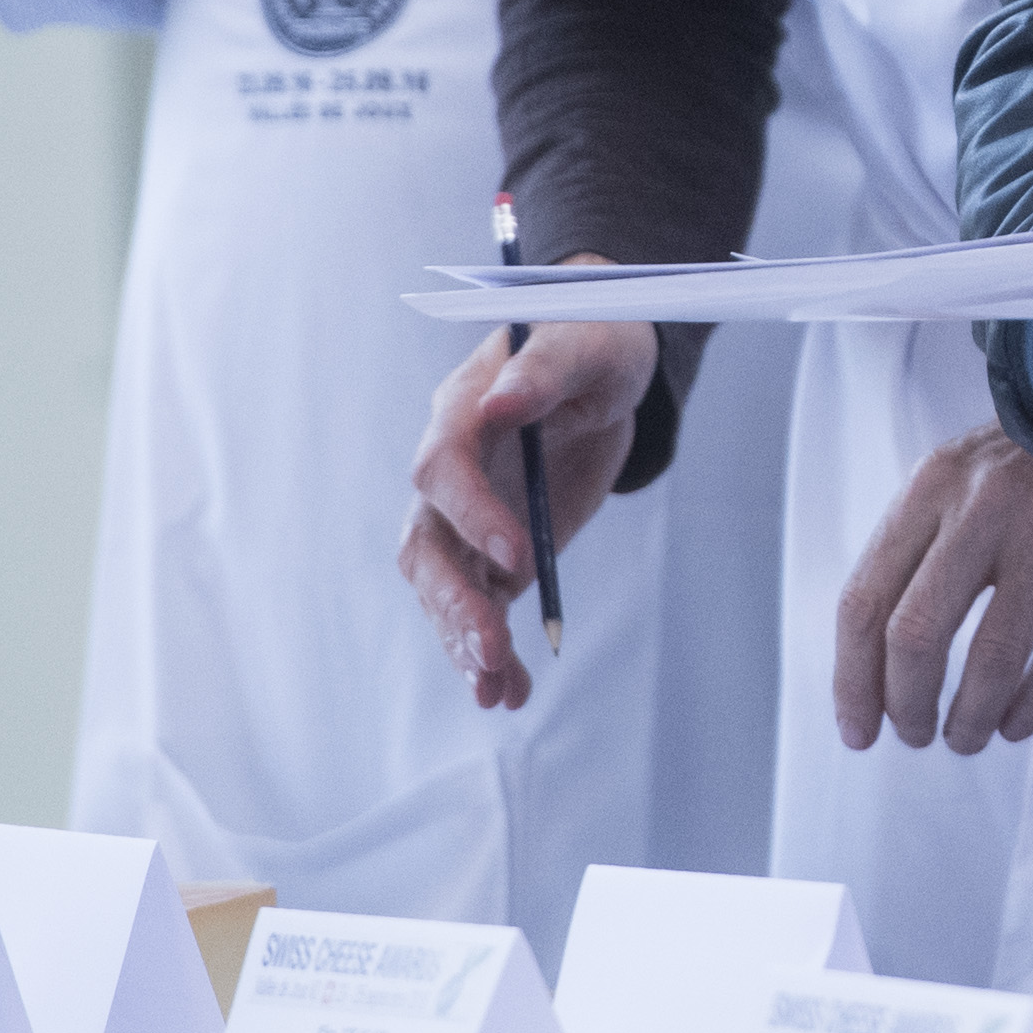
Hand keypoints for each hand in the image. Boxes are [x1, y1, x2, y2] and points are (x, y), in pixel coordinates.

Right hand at [397, 307, 656, 710]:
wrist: (606, 369)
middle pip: (426, 543)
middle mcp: (450, 469)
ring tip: (497, 688)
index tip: (517, 555)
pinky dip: (490, 651)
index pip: (443, 468)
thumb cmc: (595, 341)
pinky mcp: (492, 551)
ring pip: (443, 587)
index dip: (471, 513)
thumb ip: (544, 370)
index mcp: (461, 411)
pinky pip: (481, 606)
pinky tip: (510, 691)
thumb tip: (501, 398)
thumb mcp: (587, 343)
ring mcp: (466, 516)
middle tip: (492, 647)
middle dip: (453, 599)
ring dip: (463, 639)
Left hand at [830, 427, 1032, 750]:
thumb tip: (877, 663)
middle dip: (907, 704)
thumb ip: (919, 551)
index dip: (853, 679)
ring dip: (970, 717)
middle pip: (917, 633)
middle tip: (915, 735)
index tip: (858, 728)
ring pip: (993, 655)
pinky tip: (1018, 724)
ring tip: (966, 738)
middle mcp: (984, 506)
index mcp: (932, 486)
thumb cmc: (1029, 462)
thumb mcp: (960, 479)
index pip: (865, 599)